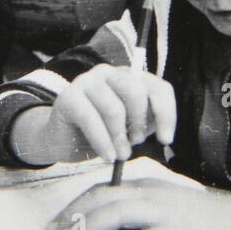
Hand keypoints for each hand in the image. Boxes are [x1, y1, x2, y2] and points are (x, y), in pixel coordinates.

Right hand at [46, 63, 175, 162]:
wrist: (64, 142)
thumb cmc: (102, 134)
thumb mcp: (131, 128)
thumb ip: (147, 122)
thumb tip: (163, 128)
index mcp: (129, 77)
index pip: (158, 88)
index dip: (166, 114)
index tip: (166, 140)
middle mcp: (109, 73)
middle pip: (136, 92)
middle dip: (139, 123)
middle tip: (134, 143)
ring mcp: (87, 81)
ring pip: (114, 109)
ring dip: (119, 138)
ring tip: (120, 154)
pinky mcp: (69, 95)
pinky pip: (91, 119)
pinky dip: (102, 142)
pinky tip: (108, 156)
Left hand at [52, 180, 230, 229]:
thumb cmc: (205, 224)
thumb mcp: (166, 212)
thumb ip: (137, 218)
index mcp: (148, 187)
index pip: (102, 190)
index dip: (75, 205)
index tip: (55, 222)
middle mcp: (154, 195)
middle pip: (104, 199)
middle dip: (73, 215)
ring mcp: (168, 213)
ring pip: (119, 213)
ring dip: (89, 229)